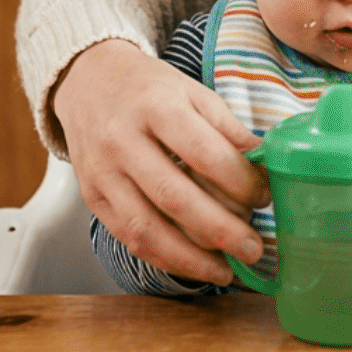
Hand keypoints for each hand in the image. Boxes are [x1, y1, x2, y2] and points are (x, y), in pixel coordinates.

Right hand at [52, 38, 267, 285]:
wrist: (88, 80)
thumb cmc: (147, 88)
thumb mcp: (192, 92)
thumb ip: (228, 130)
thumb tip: (264, 168)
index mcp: (156, 106)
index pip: (204, 153)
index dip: (239, 182)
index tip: (264, 197)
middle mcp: (123, 140)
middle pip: (174, 197)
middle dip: (220, 231)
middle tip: (253, 248)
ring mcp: (102, 172)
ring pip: (146, 228)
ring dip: (191, 258)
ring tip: (226, 270)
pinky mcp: (92, 197)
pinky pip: (128, 238)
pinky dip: (163, 258)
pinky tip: (192, 264)